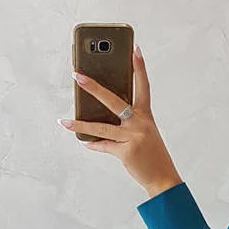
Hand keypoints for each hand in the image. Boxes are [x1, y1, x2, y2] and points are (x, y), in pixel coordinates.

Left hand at [58, 45, 181, 196]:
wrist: (164, 178)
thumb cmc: (152, 154)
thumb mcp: (145, 133)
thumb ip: (128, 122)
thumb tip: (100, 115)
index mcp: (146, 115)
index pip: (143, 86)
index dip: (139, 67)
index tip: (135, 49)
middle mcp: (140, 123)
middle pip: (113, 100)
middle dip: (93, 87)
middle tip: (77, 75)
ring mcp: (133, 137)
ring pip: (101, 127)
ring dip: (80, 124)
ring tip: (64, 121)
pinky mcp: (126, 152)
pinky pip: (104, 145)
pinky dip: (93, 145)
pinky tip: (84, 142)